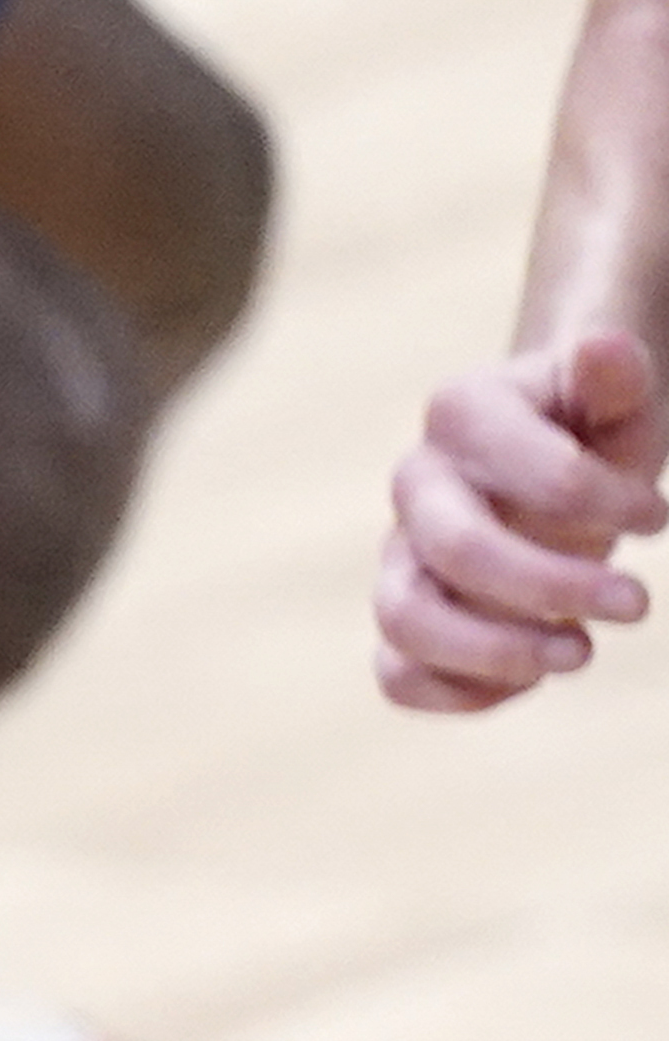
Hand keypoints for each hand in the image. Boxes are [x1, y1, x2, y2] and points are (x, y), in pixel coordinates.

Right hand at [378, 330, 663, 709]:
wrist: (548, 464)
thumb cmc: (589, 430)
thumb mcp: (614, 397)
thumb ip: (612, 374)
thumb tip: (603, 348)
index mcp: (462, 413)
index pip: (527, 469)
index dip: (601, 501)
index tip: (659, 517)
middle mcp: (414, 484)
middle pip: (457, 551)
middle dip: (554, 586)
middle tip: (640, 604)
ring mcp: (399, 556)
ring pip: (405, 620)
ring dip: (498, 651)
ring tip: (579, 654)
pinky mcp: (406, 618)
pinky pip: (397, 674)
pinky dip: (457, 692)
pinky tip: (531, 678)